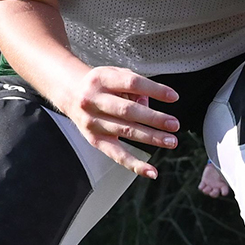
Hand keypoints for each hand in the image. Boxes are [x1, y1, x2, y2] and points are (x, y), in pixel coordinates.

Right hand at [57, 65, 179, 179]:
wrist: (71, 93)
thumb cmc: (100, 84)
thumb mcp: (115, 73)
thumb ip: (134, 84)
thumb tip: (150, 104)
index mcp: (102, 79)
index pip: (132, 84)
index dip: (154, 90)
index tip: (173, 97)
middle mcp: (94, 100)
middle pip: (128, 110)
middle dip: (154, 119)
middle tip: (174, 124)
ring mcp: (93, 122)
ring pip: (125, 131)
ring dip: (151, 138)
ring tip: (170, 141)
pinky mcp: (94, 140)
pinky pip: (116, 154)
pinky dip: (135, 164)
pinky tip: (151, 171)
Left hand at [199, 163, 229, 197]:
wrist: (215, 165)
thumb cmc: (222, 169)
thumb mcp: (225, 171)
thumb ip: (227, 174)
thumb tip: (230, 173)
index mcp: (223, 185)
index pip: (224, 191)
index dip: (224, 192)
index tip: (224, 192)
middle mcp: (216, 187)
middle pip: (214, 194)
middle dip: (214, 193)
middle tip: (215, 189)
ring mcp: (209, 186)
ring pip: (206, 192)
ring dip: (207, 191)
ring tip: (208, 187)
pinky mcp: (203, 182)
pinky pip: (201, 187)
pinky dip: (201, 187)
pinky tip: (202, 185)